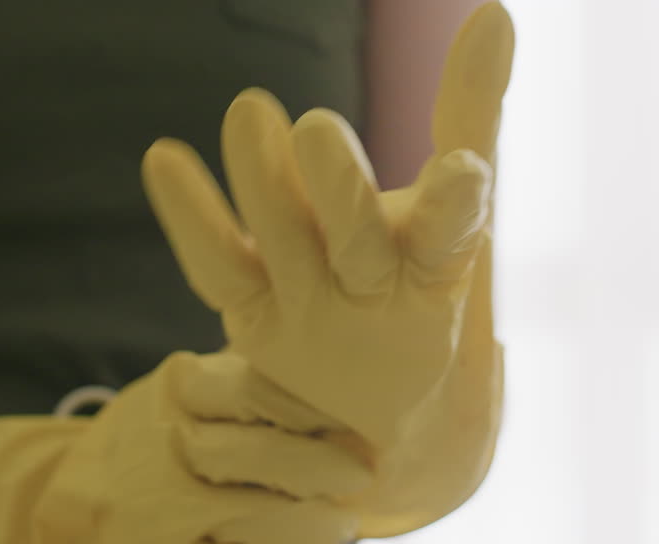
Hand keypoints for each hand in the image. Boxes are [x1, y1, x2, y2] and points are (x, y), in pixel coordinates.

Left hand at [141, 2, 514, 447]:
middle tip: (317, 124)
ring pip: (284, 248)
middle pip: (357, 247)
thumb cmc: (418, 271)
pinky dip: (190, 217)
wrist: (375, 391)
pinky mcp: (255, 318)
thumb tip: (494, 12)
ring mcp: (309, 311)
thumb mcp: (453, 201)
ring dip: (263, 183)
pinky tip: (163, 158)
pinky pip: (218, 268)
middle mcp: (373, 295)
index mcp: (437, 269)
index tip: (461, 171)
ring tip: (249, 109)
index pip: (450, 238)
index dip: (455, 206)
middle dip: (339, 190)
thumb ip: (471, 108)